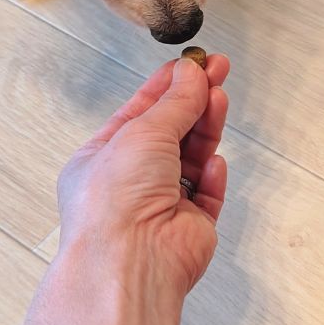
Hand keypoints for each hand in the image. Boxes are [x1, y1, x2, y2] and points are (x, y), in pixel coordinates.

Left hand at [55, 54, 229, 295]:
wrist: (131, 261)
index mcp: (103, 158)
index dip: (169, 85)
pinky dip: (212, 175)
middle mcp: (131, 181)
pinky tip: (213, 162)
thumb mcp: (143, 132)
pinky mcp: (191, 226)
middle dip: (195, 101)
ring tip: (220, 100)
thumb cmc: (115, 201)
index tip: (195, 63)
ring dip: (206, 128)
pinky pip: (208, 192)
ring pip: (193, 157)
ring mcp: (161, 204)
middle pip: (171, 131)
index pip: (141, 112)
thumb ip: (175, 102)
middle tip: (219, 71)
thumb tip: (192, 75)